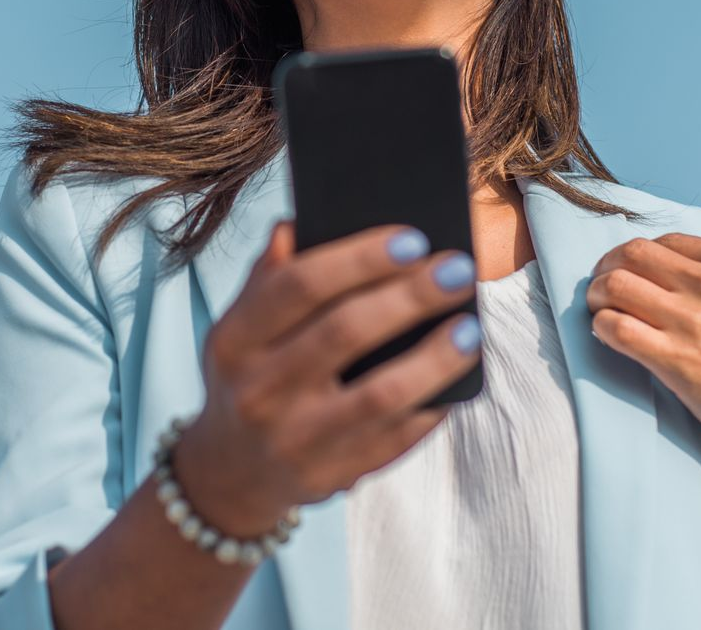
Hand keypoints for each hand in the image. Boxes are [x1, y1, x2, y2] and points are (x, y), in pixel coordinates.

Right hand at [171, 220, 480, 536]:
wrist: (230, 472)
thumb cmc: (250, 372)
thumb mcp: (241, 324)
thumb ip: (271, 274)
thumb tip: (300, 223)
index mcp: (236, 339)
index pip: (299, 284)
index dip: (359, 257)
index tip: (414, 238)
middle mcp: (258, 391)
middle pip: (345, 332)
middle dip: (410, 296)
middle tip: (458, 270)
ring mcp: (294, 441)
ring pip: (379, 394)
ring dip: (434, 357)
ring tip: (470, 327)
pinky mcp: (328, 478)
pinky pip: (393, 440)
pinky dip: (431, 407)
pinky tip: (456, 380)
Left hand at [585, 233, 700, 467]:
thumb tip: (664, 269)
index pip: (661, 241)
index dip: (636, 256)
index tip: (628, 272)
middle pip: (629, 254)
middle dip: (607, 268)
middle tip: (602, 288)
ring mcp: (691, 321)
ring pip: (614, 284)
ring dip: (597, 296)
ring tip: (600, 310)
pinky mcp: (676, 359)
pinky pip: (616, 327)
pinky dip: (601, 327)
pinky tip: (607, 335)